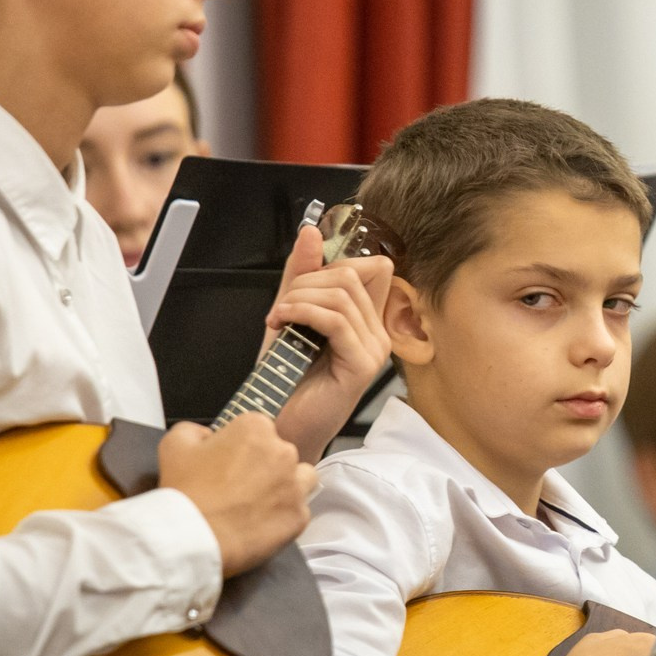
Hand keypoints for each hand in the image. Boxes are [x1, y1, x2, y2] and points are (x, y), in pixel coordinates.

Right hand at [158, 415, 313, 576]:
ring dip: (285, 485)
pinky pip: (298, 511)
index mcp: (256, 429)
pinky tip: (260, 524)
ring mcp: (295, 485)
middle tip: (238, 487)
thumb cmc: (185, 492)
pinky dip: (283, 517)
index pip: (257, 430)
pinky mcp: (299, 516)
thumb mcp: (174, 445)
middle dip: (264, 465)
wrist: (193, 539)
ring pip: (301, 478)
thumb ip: (194, 429)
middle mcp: (283, 452)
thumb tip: (208, 435)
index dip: (240, 446)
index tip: (227, 463)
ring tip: (259, 502)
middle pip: (280, 453)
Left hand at [264, 221, 395, 461]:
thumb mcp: (289, 315)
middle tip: (281, 306)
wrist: (279, 423)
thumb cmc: (286, 377)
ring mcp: (374, 349)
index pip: (374, 266)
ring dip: (299, 298)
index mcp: (366, 320)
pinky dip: (302, 313)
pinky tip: (282, 324)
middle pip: (353, 274)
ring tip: (278, 318)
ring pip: (342, 294)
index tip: (302, 280)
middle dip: (307, 280)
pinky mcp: (362, 364)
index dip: (337, 261)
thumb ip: (300, 275)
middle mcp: (377, 333)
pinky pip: (336, 320)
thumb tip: (312, 232)